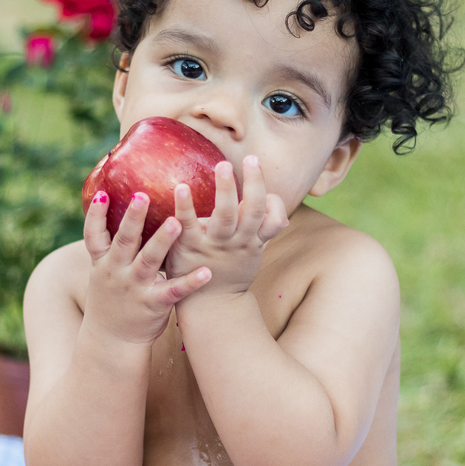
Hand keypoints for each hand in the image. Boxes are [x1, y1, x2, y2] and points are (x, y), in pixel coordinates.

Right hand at [82, 191, 211, 344]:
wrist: (111, 340)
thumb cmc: (113, 298)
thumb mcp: (103, 272)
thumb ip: (112, 246)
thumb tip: (125, 212)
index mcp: (103, 262)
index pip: (94, 235)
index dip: (96, 214)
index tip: (104, 193)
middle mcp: (117, 272)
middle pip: (124, 241)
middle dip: (132, 218)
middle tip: (142, 195)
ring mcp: (135, 287)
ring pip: (148, 261)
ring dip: (161, 241)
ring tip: (176, 222)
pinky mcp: (154, 304)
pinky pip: (174, 291)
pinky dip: (190, 282)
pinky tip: (206, 272)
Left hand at [164, 156, 288, 295]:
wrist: (208, 306)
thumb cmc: (230, 273)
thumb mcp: (252, 255)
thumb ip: (264, 233)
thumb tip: (283, 218)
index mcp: (252, 240)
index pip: (272, 218)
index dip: (273, 202)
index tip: (264, 180)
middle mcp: (237, 241)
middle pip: (252, 210)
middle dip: (254, 183)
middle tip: (251, 159)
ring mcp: (214, 244)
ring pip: (225, 215)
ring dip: (226, 189)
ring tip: (223, 165)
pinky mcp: (189, 247)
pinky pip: (188, 223)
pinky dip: (185, 205)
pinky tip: (181, 186)